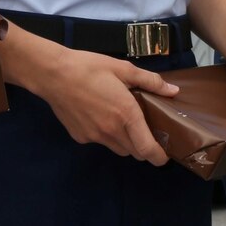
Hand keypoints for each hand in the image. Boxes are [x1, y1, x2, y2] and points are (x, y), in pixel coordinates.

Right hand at [30, 45, 175, 164]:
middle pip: (135, 152)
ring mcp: (94, 137)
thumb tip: (173, 91)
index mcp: (126, 114)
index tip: (164, 155)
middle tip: (145, 130)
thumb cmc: (89, 68)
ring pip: (118, 149)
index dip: (159, 157)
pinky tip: (98, 116)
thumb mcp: (122, 68)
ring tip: (122, 121)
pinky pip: (100, 142)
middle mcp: (111, 131)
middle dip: (144, 147)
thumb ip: (150, 81)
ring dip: (126, 142)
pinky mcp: (80, 137)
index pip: (147, 149)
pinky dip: (105, 135)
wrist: (52, 74)